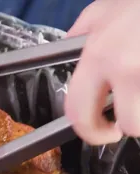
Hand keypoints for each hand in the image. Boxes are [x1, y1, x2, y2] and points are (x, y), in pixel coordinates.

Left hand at [65, 0, 139, 144]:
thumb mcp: (101, 11)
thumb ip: (80, 39)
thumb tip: (68, 58)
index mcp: (99, 56)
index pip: (79, 113)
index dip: (89, 132)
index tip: (100, 133)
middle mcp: (128, 67)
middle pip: (133, 125)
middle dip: (133, 126)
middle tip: (133, 116)